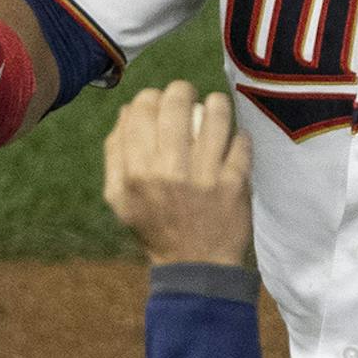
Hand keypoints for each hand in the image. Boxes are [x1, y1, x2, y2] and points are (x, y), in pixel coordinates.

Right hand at [103, 81, 252, 266]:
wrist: (195, 267)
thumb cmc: (155, 227)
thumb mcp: (120, 198)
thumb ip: (116, 154)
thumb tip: (126, 111)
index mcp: (136, 173)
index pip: (141, 109)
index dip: (150, 97)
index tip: (159, 102)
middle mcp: (168, 172)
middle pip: (176, 103)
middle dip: (182, 90)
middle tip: (187, 96)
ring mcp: (204, 178)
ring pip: (215, 115)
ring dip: (216, 104)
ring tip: (216, 107)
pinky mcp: (235, 185)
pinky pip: (240, 142)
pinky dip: (239, 136)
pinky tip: (234, 138)